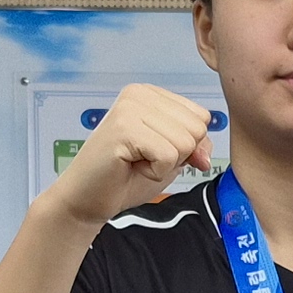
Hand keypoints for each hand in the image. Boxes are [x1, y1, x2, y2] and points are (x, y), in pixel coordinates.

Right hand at [39, 82, 213, 225]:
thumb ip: (194, 147)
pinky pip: (168, 155)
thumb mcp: (171, 159)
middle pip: (197, 128)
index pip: (201, 116)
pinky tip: (131, 166)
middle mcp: (140, 94)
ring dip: (165, 164)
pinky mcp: (124, 128)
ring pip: (185, 142)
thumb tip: (204, 152)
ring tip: (136, 162)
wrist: (88, 199)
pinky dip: (155, 171)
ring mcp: (130, 108)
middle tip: (143, 159)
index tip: (155, 153)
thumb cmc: (126, 177)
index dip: (187, 146)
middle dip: (177, 155)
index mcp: (151, 94)